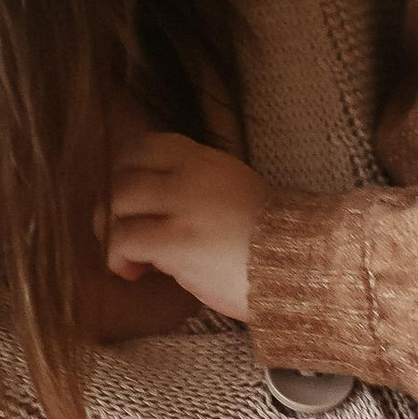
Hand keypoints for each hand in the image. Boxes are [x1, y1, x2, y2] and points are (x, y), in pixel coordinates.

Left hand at [104, 130, 265, 321]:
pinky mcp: (177, 241)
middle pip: (123, 175)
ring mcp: (183, 206)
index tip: (129, 202)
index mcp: (206, 160)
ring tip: (130, 258)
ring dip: (113, 233)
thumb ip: (199, 189)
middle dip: (113, 208)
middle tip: (124, 235)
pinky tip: (135, 272)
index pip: (144, 146)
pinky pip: (124, 238)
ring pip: (117, 203)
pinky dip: (118, 257)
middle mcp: (192, 175)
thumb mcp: (236, 192)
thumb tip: (156, 209)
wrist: (304, 264)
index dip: (124, 173)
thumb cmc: (274, 241)